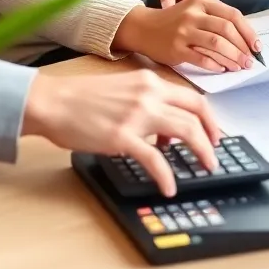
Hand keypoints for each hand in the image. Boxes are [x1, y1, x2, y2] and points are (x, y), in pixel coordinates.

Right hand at [22, 69, 221, 195]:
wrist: (54, 101)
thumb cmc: (82, 97)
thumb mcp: (123, 89)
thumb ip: (147, 102)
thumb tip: (164, 128)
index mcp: (149, 82)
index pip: (191, 97)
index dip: (208, 117)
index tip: (212, 132)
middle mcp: (148, 94)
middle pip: (195, 112)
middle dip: (211, 135)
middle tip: (213, 153)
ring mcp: (137, 115)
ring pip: (185, 130)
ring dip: (200, 151)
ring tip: (204, 167)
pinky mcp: (122, 137)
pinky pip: (155, 159)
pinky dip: (166, 175)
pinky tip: (168, 186)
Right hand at [113, 0, 259, 72]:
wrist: (143, 27)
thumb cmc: (173, 21)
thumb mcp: (194, 11)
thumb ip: (215, 19)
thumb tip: (243, 39)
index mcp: (201, 1)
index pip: (232, 15)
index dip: (248, 32)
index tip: (257, 46)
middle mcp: (193, 14)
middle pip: (226, 30)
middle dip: (242, 48)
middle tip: (250, 61)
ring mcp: (184, 31)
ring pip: (217, 44)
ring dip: (233, 58)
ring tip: (240, 67)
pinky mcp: (177, 49)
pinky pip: (202, 58)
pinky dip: (216, 65)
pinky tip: (222, 69)